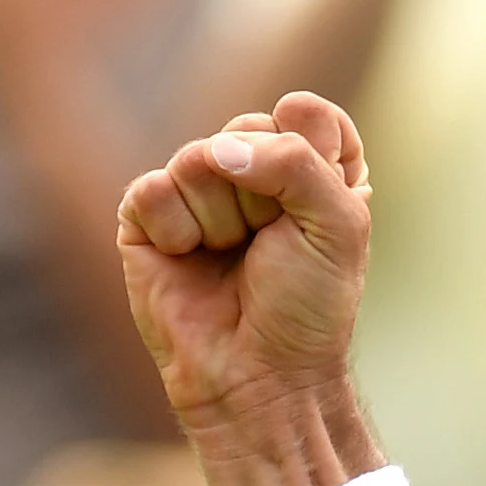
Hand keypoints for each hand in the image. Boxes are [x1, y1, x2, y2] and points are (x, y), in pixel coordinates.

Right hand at [116, 96, 371, 434]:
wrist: (261, 373)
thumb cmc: (307, 305)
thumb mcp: (338, 227)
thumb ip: (299, 163)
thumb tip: (220, 150)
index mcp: (311, 169)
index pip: (305, 112)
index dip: (312, 155)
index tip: (319, 210)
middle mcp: (253, 172)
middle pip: (247, 128)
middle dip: (266, 193)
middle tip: (272, 244)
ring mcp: (196, 190)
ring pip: (198, 158)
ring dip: (224, 219)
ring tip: (233, 257)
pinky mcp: (147, 215)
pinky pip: (153, 190)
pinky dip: (178, 232)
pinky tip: (189, 261)